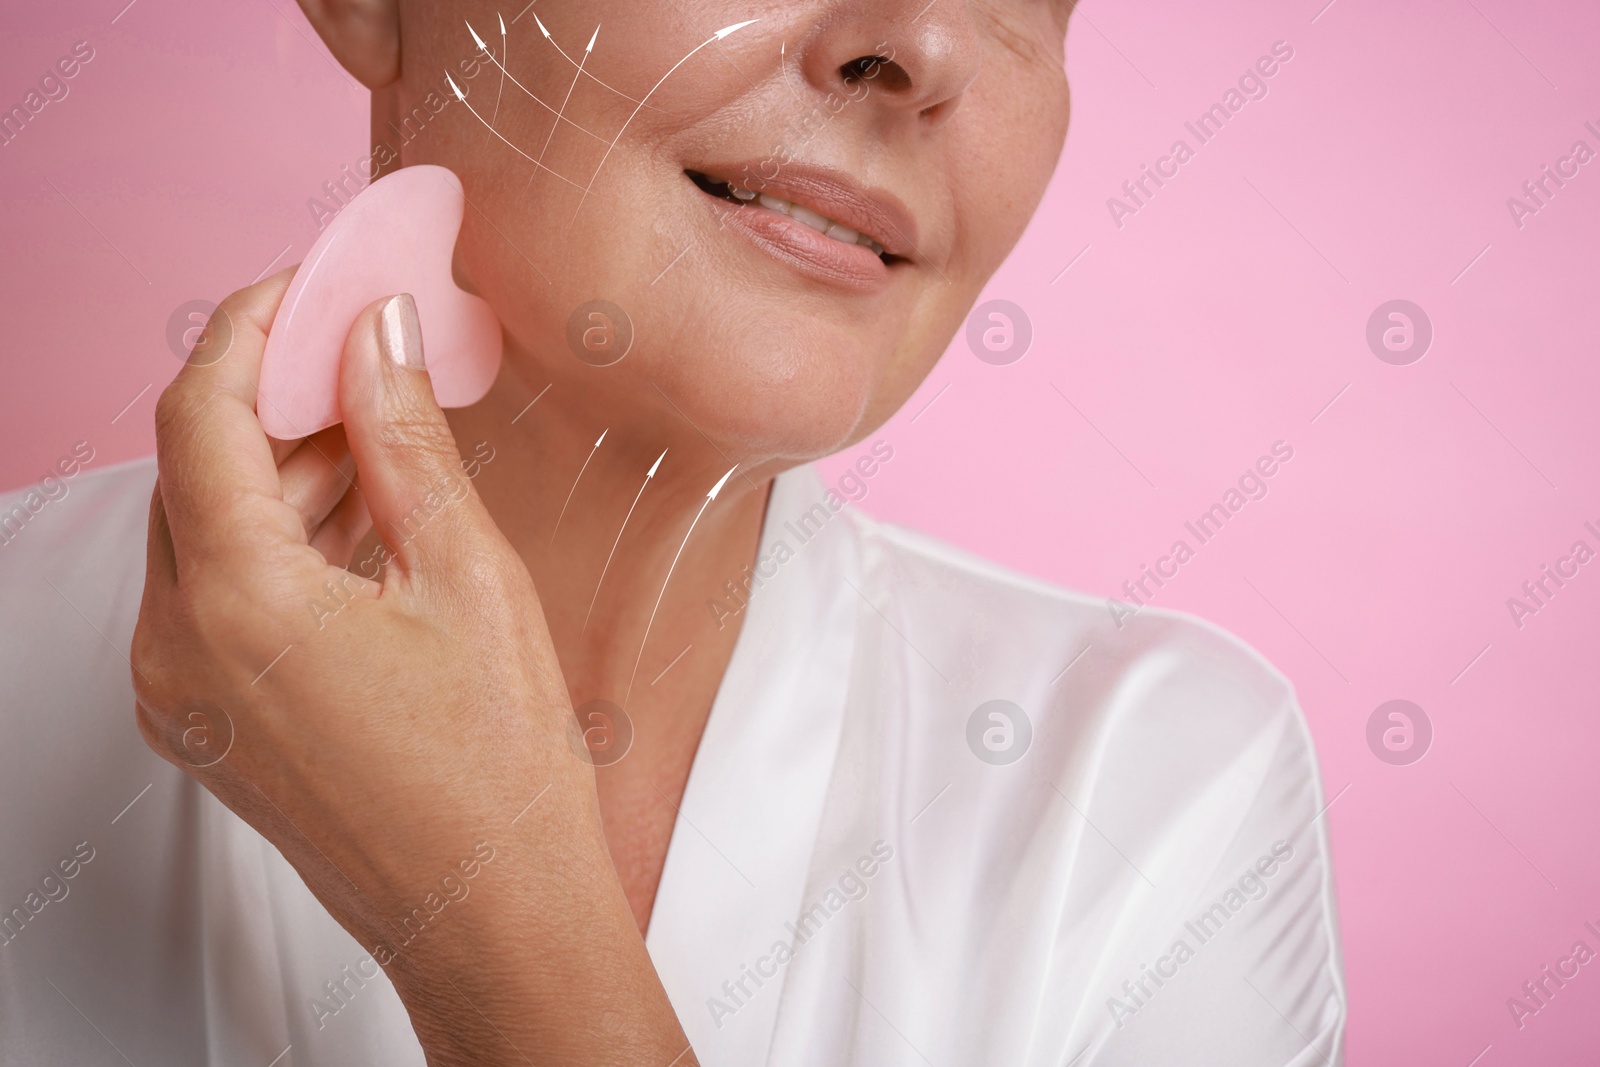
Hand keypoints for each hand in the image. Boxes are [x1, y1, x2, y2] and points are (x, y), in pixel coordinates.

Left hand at [131, 273, 694, 1065]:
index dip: (252, 329)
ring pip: (201, 531)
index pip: (199, 413)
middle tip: (357, 349)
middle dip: (269, 395)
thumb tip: (375, 335)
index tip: (312, 283)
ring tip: (376, 431)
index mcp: (235, 601)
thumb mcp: (464, 578)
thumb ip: (403, 440)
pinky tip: (355, 518)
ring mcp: (179, 693)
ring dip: (275, 468)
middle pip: (191, 468)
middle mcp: (174, 646)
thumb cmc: (497, 766)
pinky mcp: (205, 722)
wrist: (490, 913)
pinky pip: (214, 595)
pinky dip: (273, 540)